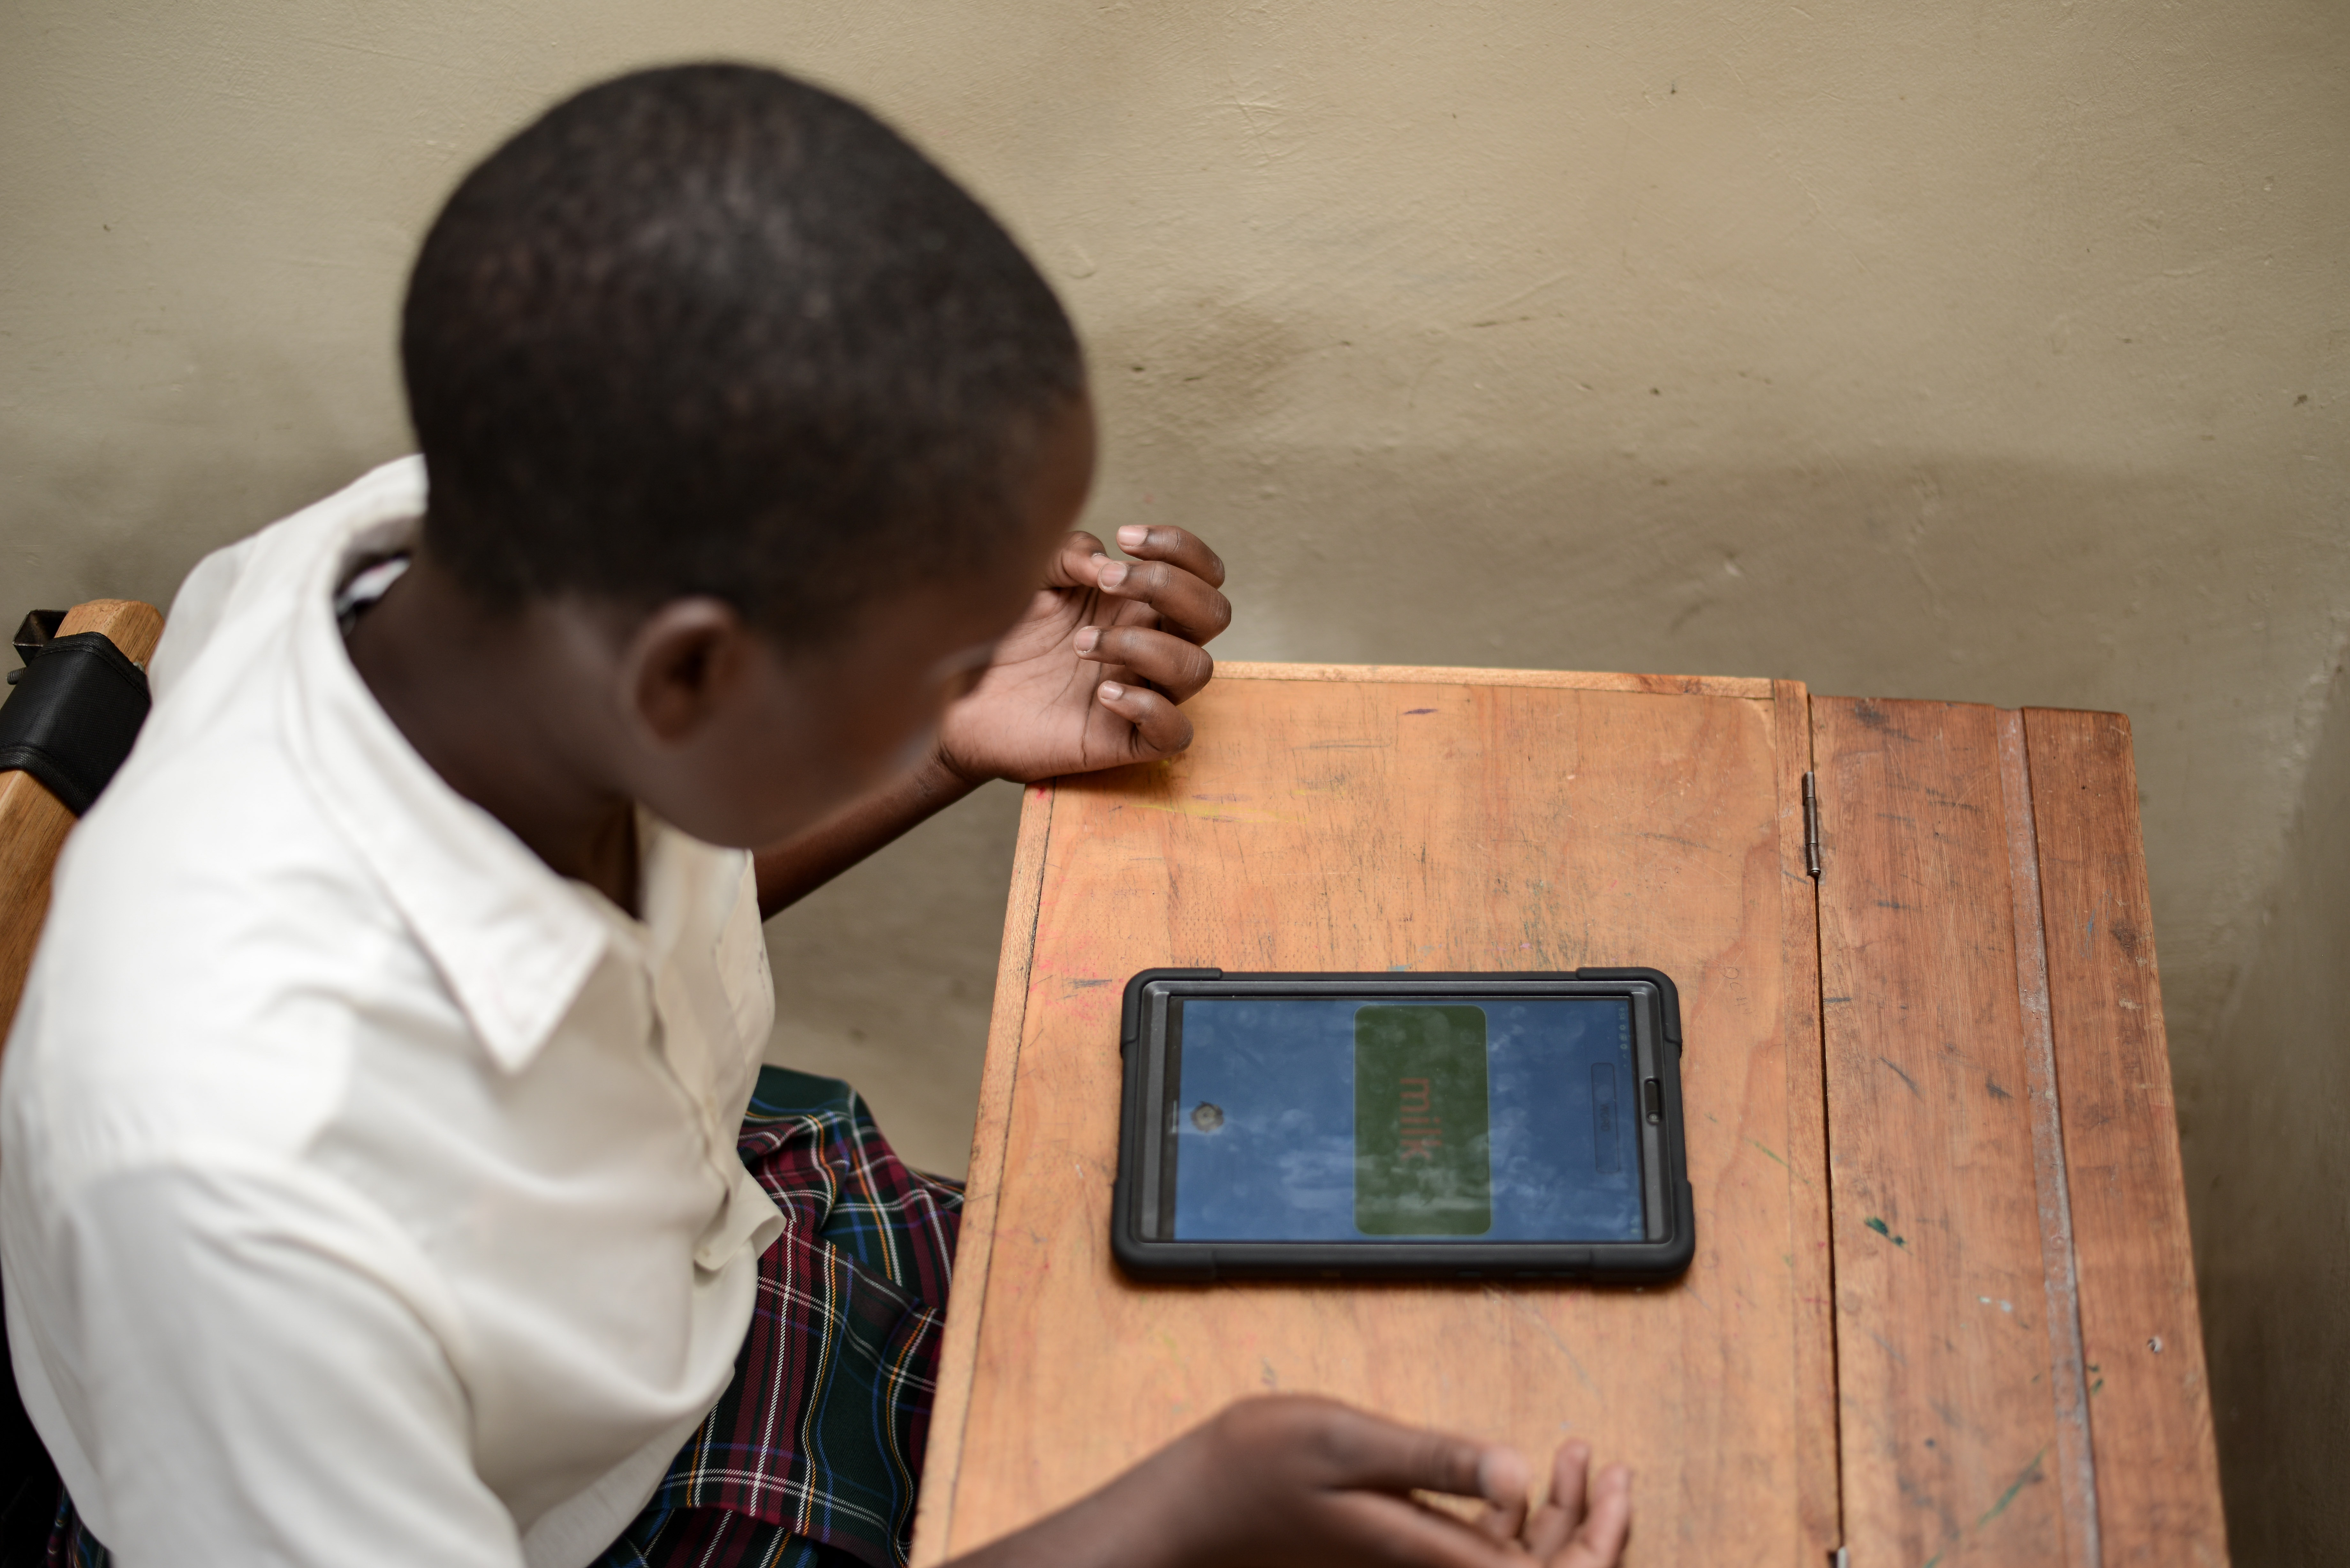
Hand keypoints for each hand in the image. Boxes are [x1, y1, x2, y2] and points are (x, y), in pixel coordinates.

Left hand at [935, 524, 1230, 783]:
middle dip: (1169, 587)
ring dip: (1142, 645)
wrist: (952, 695)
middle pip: (1215, 614)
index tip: (1125, 538)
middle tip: (1105, 583)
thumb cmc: (997, 633)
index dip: (1180, 548)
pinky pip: (1174, 733)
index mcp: (1136, 604)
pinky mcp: (1123, 741)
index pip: (1201, 573)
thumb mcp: (1030, 574)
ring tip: (1079, 643)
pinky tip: (1101, 694)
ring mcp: (1141, 693)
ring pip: (1198, 669)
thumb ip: (1070, 553)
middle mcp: (1148, 646)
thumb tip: (1107, 564)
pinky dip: (1150, 708)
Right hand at [951, 1396, 1631, 1567]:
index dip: (1596, 1535)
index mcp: (1429, 1558)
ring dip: (1556, 1525)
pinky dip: (1513, 1525)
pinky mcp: (1401, 1562)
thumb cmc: (1261, 1467)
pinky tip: (1521, 1484)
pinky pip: (1478, 1559)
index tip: (1608, 1474)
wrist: (1199, 1511)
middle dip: (1590, 1530)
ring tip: (1579, 1462)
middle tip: (1606, 1465)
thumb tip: (1515, 1470)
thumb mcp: (1347, 1443)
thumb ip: (1433, 1459)